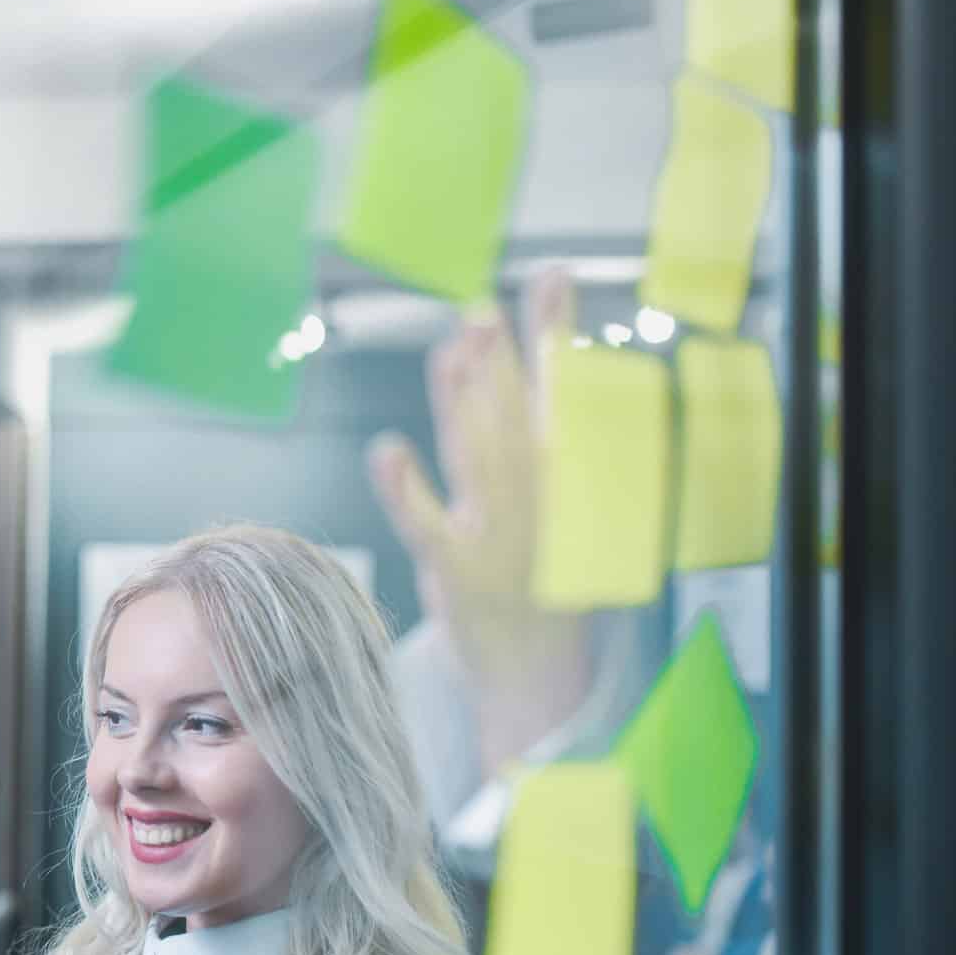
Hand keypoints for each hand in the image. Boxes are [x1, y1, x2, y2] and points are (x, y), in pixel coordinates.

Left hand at [366, 266, 592, 775]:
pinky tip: (386, 449)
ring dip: (464, 401)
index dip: (555, 334)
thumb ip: (538, 436)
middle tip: (483, 308)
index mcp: (569, 483)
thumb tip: (515, 358)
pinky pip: (425, 522)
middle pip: (517, 416)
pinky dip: (405, 488)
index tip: (551, 278)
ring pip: (478, 456)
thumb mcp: (565, 507)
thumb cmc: (546, 579)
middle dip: (501, 359)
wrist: (538, 676)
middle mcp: (538, 503)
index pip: (563, 395)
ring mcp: (496, 536)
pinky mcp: (454, 570)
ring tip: (453, 348)